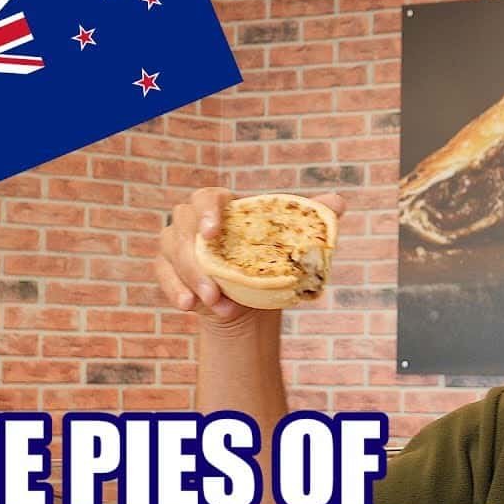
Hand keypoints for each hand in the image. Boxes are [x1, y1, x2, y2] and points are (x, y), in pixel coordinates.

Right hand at [155, 188, 345, 324]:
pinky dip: (175, 290)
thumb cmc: (270, 261)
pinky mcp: (168, 269)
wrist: (253, 299)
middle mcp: (194, 221)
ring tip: (213, 302)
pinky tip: (189, 305)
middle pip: (183, 228)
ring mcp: (177, 244)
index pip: (206, 198)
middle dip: (197, 259)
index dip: (207, 212)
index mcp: (222, 206)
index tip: (214, 233)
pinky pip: (164, 276)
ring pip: (171, 254)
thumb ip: (312, 218)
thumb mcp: (291, 242)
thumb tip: (339, 204)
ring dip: (191, 279)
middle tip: (215, 286)